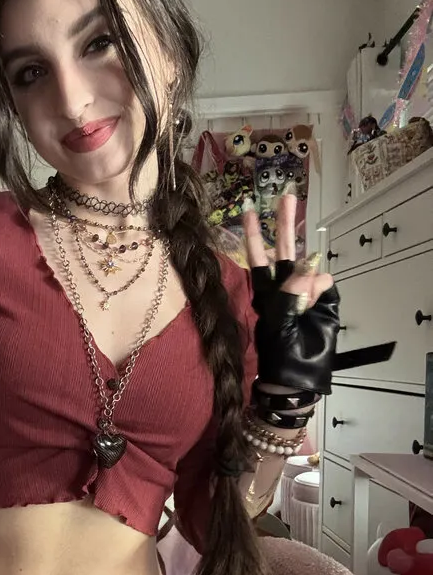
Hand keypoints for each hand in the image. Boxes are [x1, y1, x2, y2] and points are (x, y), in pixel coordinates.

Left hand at [242, 193, 339, 393]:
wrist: (299, 379)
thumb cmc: (280, 355)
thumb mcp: (279, 326)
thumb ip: (291, 297)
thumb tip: (311, 269)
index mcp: (266, 292)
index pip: (257, 257)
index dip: (254, 234)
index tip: (248, 209)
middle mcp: (284, 287)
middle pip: (282, 250)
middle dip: (284, 223)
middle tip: (286, 196)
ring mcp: (306, 292)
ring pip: (306, 265)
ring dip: (305, 260)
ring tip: (301, 281)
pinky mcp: (325, 300)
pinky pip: (324, 284)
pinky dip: (320, 289)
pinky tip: (316, 301)